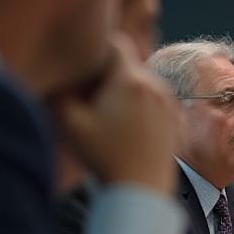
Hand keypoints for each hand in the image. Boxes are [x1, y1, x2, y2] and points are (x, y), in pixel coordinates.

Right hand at [50, 34, 177, 194]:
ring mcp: (168, 100)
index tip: (82, 71)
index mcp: (131, 81)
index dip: (95, 50)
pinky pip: (150, 97)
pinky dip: (135, 103)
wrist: (141, 190)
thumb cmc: (103, 157)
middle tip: (89, 98)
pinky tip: (122, 127)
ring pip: (139, 80)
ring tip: (105, 116)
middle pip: (126, 62)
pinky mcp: (172, 116)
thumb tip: (61, 68)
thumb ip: (61, 88)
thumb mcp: (69, 122)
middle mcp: (155, 85)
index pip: (115, 42)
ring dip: (121, 89)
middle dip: (106, 73)